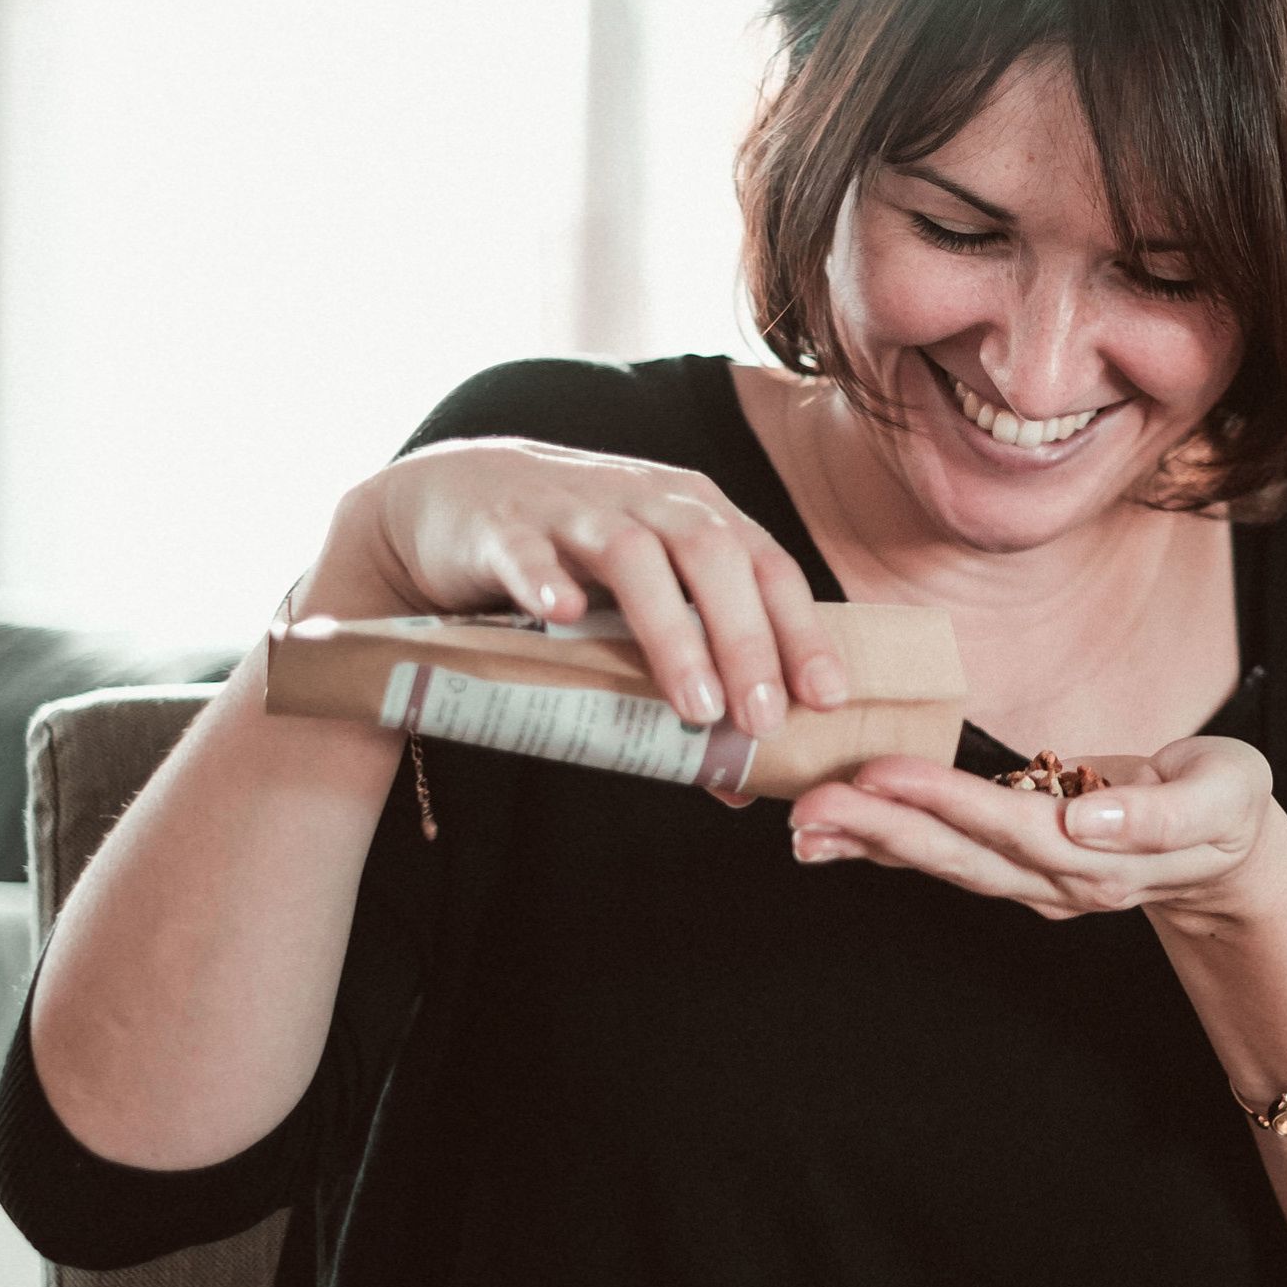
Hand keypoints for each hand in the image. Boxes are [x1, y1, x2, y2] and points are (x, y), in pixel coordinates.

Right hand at [328, 439, 847, 758]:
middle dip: (747, 641)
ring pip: (635, 557)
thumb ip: (691, 682)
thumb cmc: (576, 565)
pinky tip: (562, 614)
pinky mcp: (504, 527)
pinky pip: (527, 550)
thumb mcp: (643, 609)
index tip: (826, 698)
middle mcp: (649, 501)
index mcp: (699, 515)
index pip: (769, 567)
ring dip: (672, 631)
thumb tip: (742, 787)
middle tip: (761, 719)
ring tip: (695, 704)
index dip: (801, 630)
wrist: (460, 499)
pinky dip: (546, 579)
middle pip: (714, 558)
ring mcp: (575, 509)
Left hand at [782, 735, 1278, 922]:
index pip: (1011, 827)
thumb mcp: (1222, 796)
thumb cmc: (1225, 805)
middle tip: (812, 804)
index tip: (884, 773)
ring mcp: (1034, 883)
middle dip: (882, 829)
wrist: (1228, 849)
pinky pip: (945, 856)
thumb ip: (1160, 813)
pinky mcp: (1017, 867)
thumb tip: (1089, 818)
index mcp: (1104, 860)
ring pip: (942, 863)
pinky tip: (838, 831)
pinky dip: (888, 844)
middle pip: (959, 857)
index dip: (945, 800)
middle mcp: (1057, 882)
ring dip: (871, 844)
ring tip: (804, 823)